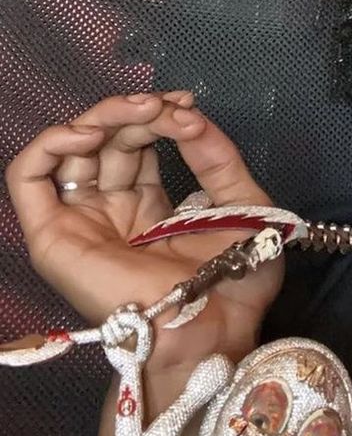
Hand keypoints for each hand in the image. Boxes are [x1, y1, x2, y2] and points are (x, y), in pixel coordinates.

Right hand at [5, 92, 283, 375]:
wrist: (218, 330)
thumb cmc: (237, 280)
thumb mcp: (242, 202)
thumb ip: (215, 156)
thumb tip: (187, 115)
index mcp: (149, 207)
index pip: (139, 143)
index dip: (159, 116)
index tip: (188, 105)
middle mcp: (112, 211)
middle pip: (106, 140)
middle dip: (138, 112)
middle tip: (169, 107)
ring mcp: (81, 222)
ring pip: (70, 149)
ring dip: (103, 117)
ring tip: (141, 111)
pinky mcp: (54, 238)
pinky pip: (27, 179)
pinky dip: (50, 143)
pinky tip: (90, 133)